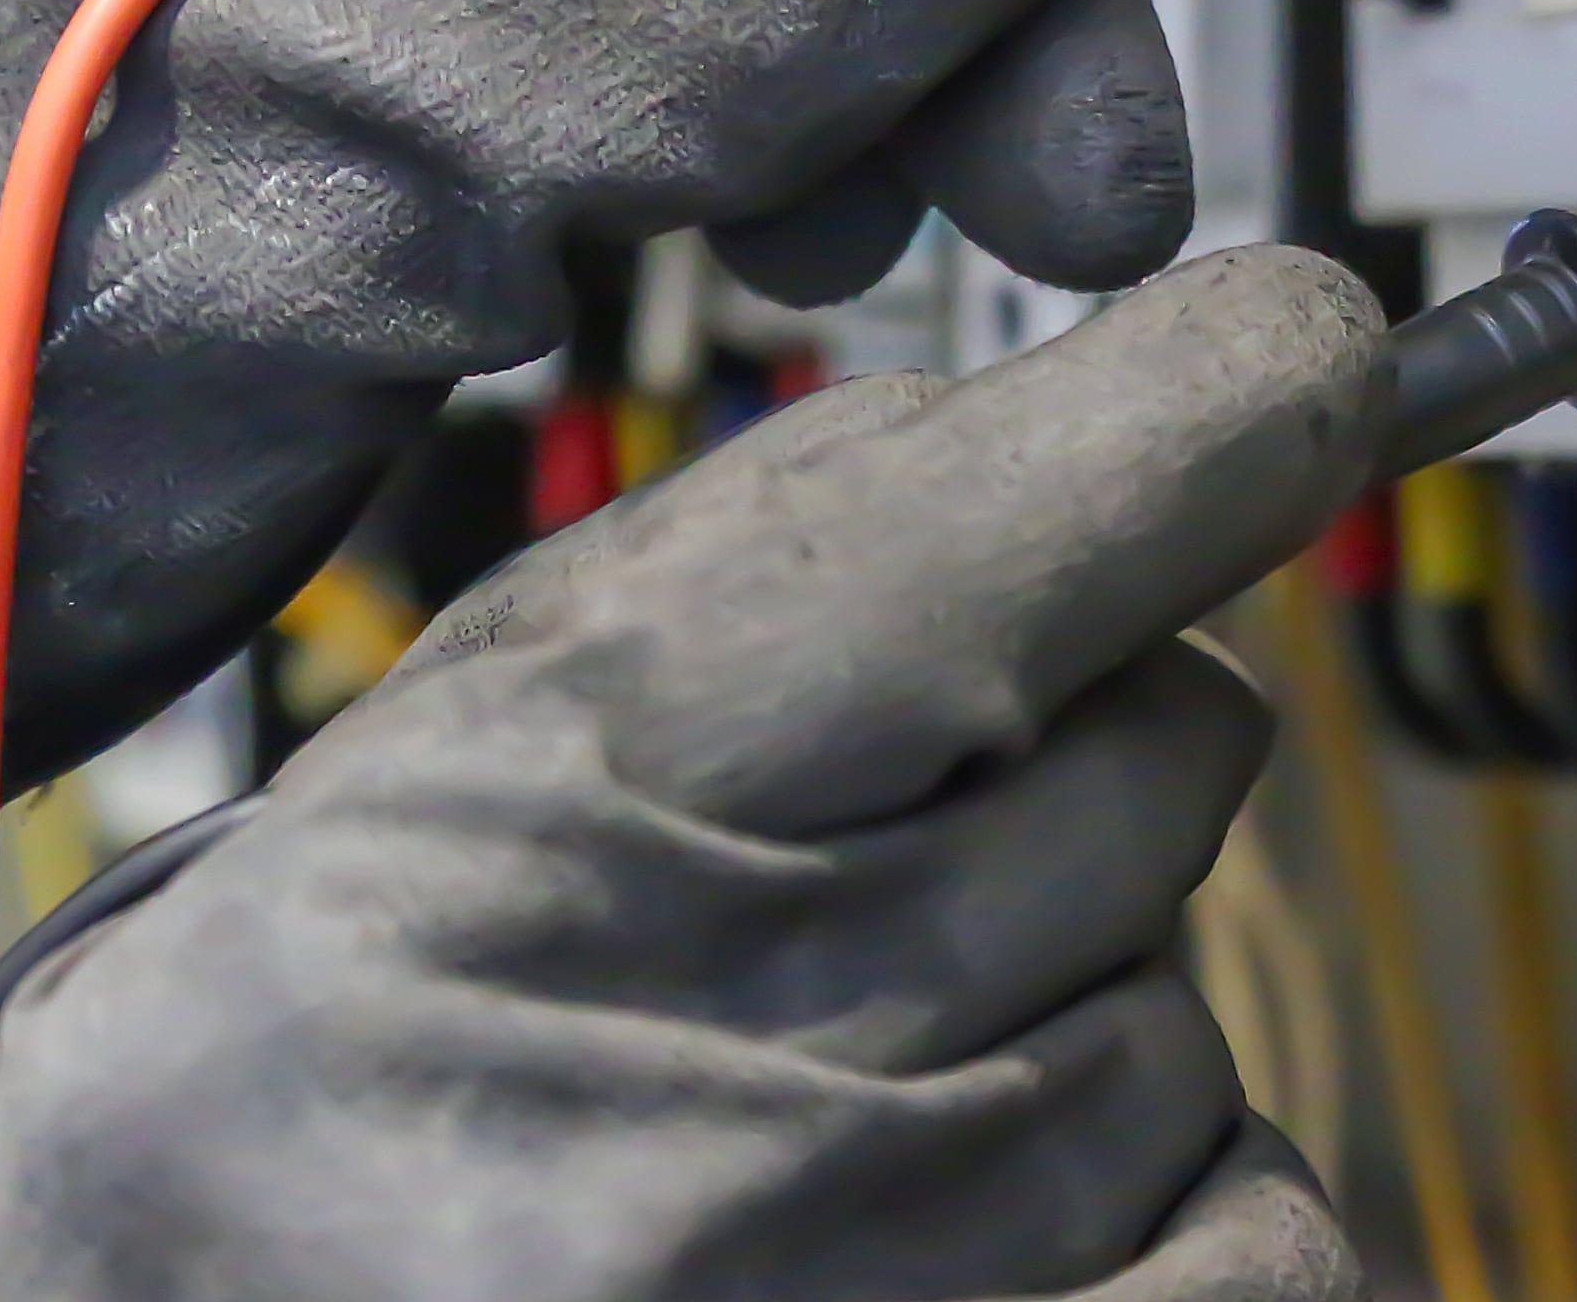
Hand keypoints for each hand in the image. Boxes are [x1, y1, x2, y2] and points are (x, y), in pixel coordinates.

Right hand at [0, 249, 1387, 1301]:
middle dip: (1078, 771)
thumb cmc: (277, 1082)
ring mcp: (848, 1284)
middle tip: (901, 856)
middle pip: (1158, 769)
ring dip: (1087, 1022)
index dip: (1222, 409)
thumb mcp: (446, 762)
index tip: (1298, 367)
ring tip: (862, 1088)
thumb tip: (1152, 418)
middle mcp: (711, 1071)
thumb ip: (772, 570)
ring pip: (1194, 1021)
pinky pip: (1265, 1251)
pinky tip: (997, 1224)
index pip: (1018, 535)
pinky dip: (1179, 1219)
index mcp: (540, 821)